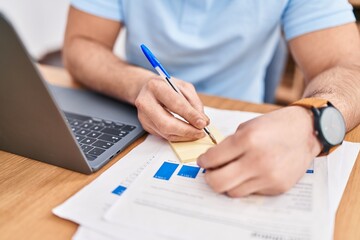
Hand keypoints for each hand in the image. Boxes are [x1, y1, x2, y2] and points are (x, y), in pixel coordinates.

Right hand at [135, 76, 208, 140]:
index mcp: (155, 87)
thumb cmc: (167, 87)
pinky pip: (165, 136)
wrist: (148, 89)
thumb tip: (203, 121)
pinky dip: (179, 136)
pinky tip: (188, 133)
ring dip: (185, 136)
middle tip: (201, 132)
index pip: (174, 104)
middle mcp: (145, 102)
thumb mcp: (184, 87)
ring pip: (166, 133)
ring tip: (197, 133)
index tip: (203, 123)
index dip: (190, 116)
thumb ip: (194, 103)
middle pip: (166, 123)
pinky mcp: (146, 126)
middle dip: (186, 130)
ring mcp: (144, 116)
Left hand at [197, 106, 321, 196]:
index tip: (203, 161)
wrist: (306, 132)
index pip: (212, 159)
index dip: (203, 161)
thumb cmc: (274, 126)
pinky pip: (251, 192)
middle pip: (218, 182)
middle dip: (209, 178)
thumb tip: (211, 161)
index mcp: (247, 140)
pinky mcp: (277, 187)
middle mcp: (257, 161)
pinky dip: (246, 184)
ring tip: (230, 172)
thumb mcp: (247, 127)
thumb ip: (228, 145)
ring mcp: (268, 177)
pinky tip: (251, 173)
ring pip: (233, 191)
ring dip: (227, 183)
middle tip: (210, 172)